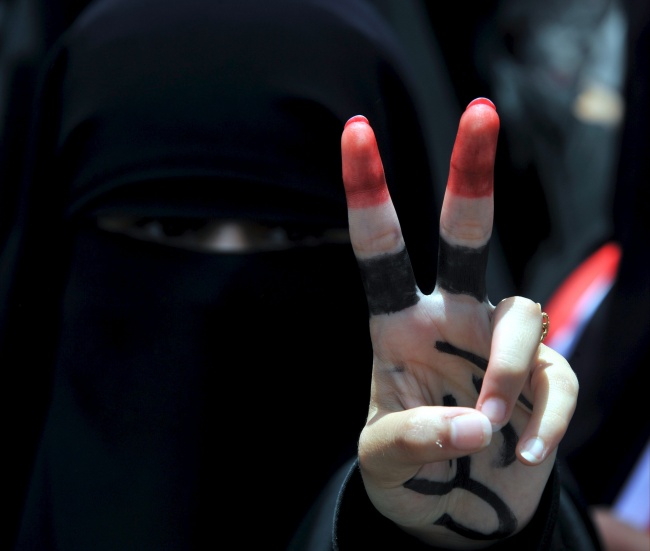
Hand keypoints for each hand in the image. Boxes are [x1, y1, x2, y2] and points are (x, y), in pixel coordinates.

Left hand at [340, 98, 577, 548]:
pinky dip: (545, 419)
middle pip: (465, 235)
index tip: (357, 130)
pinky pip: (557, 379)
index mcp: (397, 326)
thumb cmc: (404, 475)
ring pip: (521, 315)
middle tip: (480, 109)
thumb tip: (478, 421)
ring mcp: (498, 347)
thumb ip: (415, 437)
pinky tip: (525, 454)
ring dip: (506, 371)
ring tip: (490, 429)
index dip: (370, 192)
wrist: (448, 513)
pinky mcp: (542, 379)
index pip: (382, 252)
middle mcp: (450, 319)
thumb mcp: (384, 458)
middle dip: (470, 174)